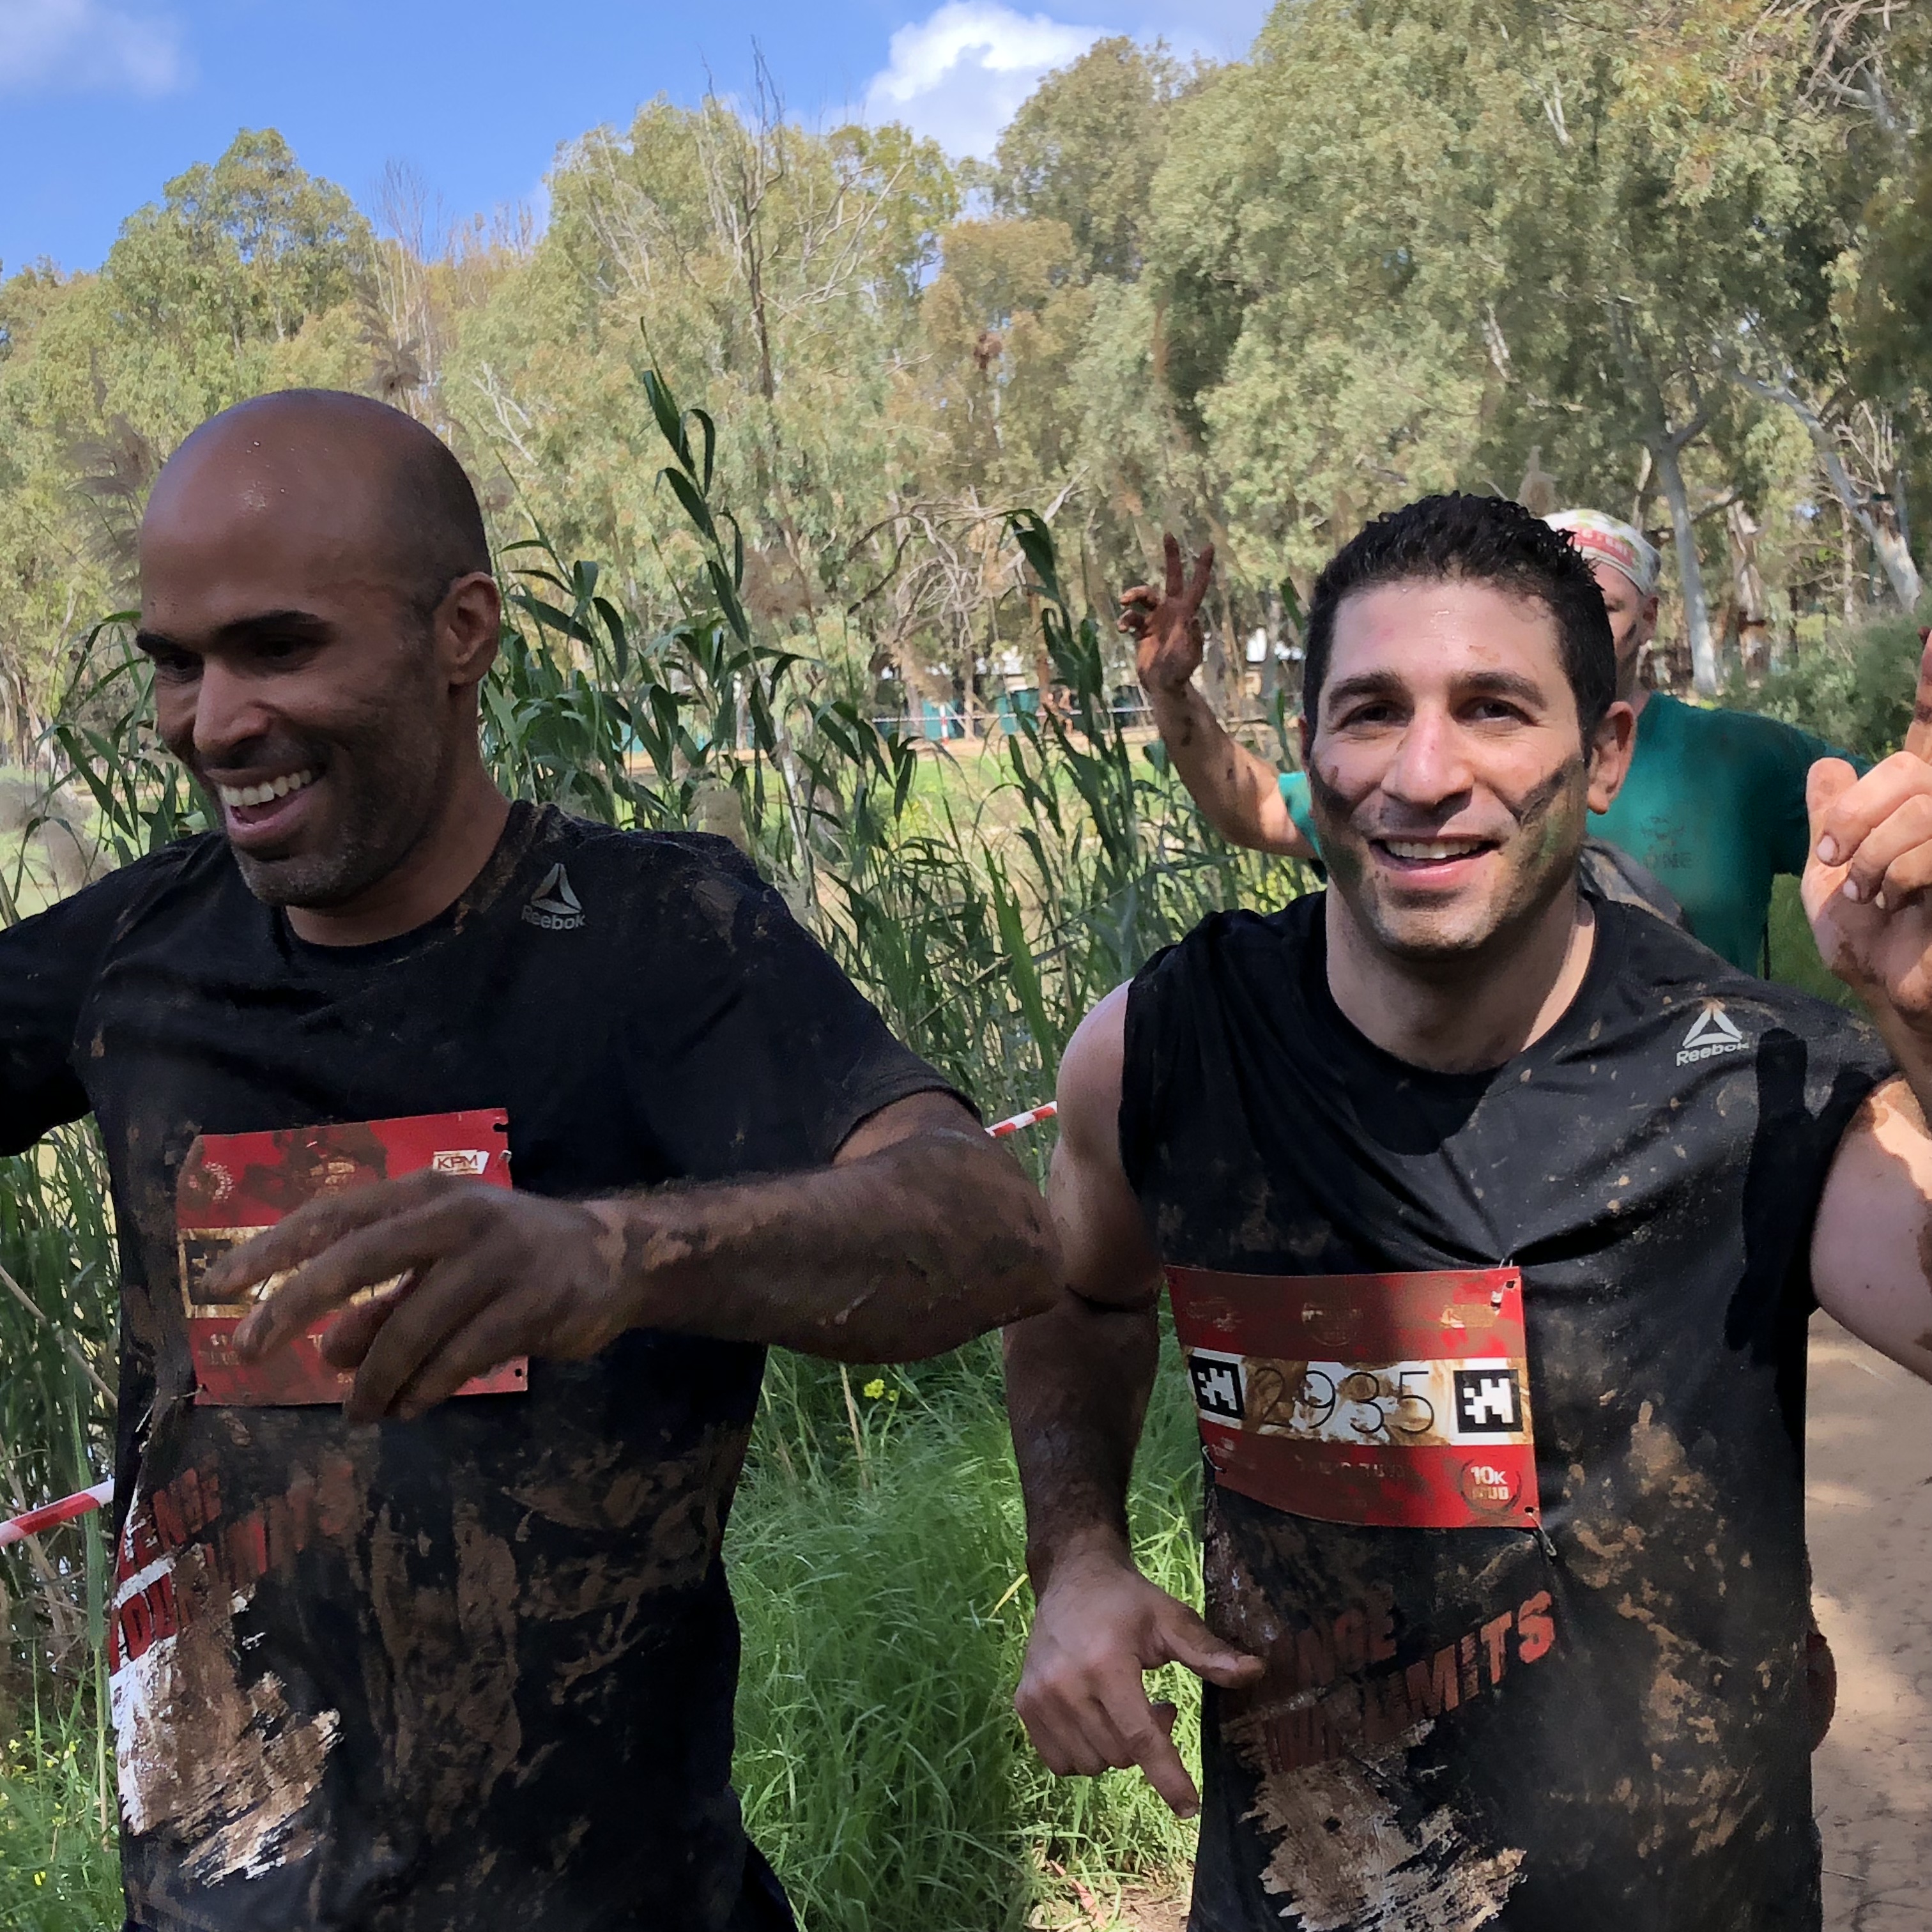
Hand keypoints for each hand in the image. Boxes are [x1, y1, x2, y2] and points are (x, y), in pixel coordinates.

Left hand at [211, 1172, 636, 1422]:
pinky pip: (458, 1359)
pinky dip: (424, 1390)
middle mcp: (458, 1214)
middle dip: (292, 1306)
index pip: (333, 1215)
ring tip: (360, 1413)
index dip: (270, 1249)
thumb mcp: (439, 1269)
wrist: (614, 1258)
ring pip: (410, 1327)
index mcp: (426, 1193)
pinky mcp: (533, 1303)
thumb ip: (382, 1305)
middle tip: (244, 1353)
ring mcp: (499, 1257)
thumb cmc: (509, 1258)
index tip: (215, 1286)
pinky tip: (409, 1407)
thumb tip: (326, 1354)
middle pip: (357, 1258)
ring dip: (373, 1379)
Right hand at [1014, 1548, 1261, 1817]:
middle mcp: (1065, 1685)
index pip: (1140, 1738)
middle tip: (1157, 1704)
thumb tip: (1257, 1671)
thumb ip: (1209, 1653)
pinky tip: (1094, 1717)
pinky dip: (1085, 1752)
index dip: (1168, 1776)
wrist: (1071, 1577)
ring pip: (1091, 1764)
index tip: (1189, 1808)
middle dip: (1146, 1742)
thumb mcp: (1170, 1619)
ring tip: (1124, 1706)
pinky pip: (1061, 1762)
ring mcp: (1039, 1698)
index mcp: (1105, 1664)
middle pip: (1119, 1755)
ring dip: (1115, 1748)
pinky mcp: (1023, 1705)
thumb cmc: (1127, 1600)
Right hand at [1121, 533, 1214, 696]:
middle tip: (1169, 534)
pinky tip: (1121, 629)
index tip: (1208, 546)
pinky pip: (1130, 616)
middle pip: (1171, 577)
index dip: (1202, 567)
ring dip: (1134, 594)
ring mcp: (1156, 619)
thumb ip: (1192, 636)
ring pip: (1144, 595)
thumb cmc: (1179, 672)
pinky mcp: (1142, 630)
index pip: (1196, 586)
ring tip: (1124, 601)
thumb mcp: (1189, 655)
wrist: (1162, 685)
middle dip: (1171, 557)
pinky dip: (1124, 619)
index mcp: (1186, 613)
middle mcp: (1171, 611)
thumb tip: (1194, 615)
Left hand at [1806, 634, 1931, 1024]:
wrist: (1889, 988)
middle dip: (1860, 811)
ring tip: (1870, 891)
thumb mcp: (1831, 869)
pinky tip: (1898, 900)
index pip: (1931, 727)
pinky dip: (1904, 869)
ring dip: (1880, 850)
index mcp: (1922, 795)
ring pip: (1926, 802)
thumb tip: (1827, 764)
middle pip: (1912, 768)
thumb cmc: (1870, 937)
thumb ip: (1834, 813)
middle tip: (1836, 853)